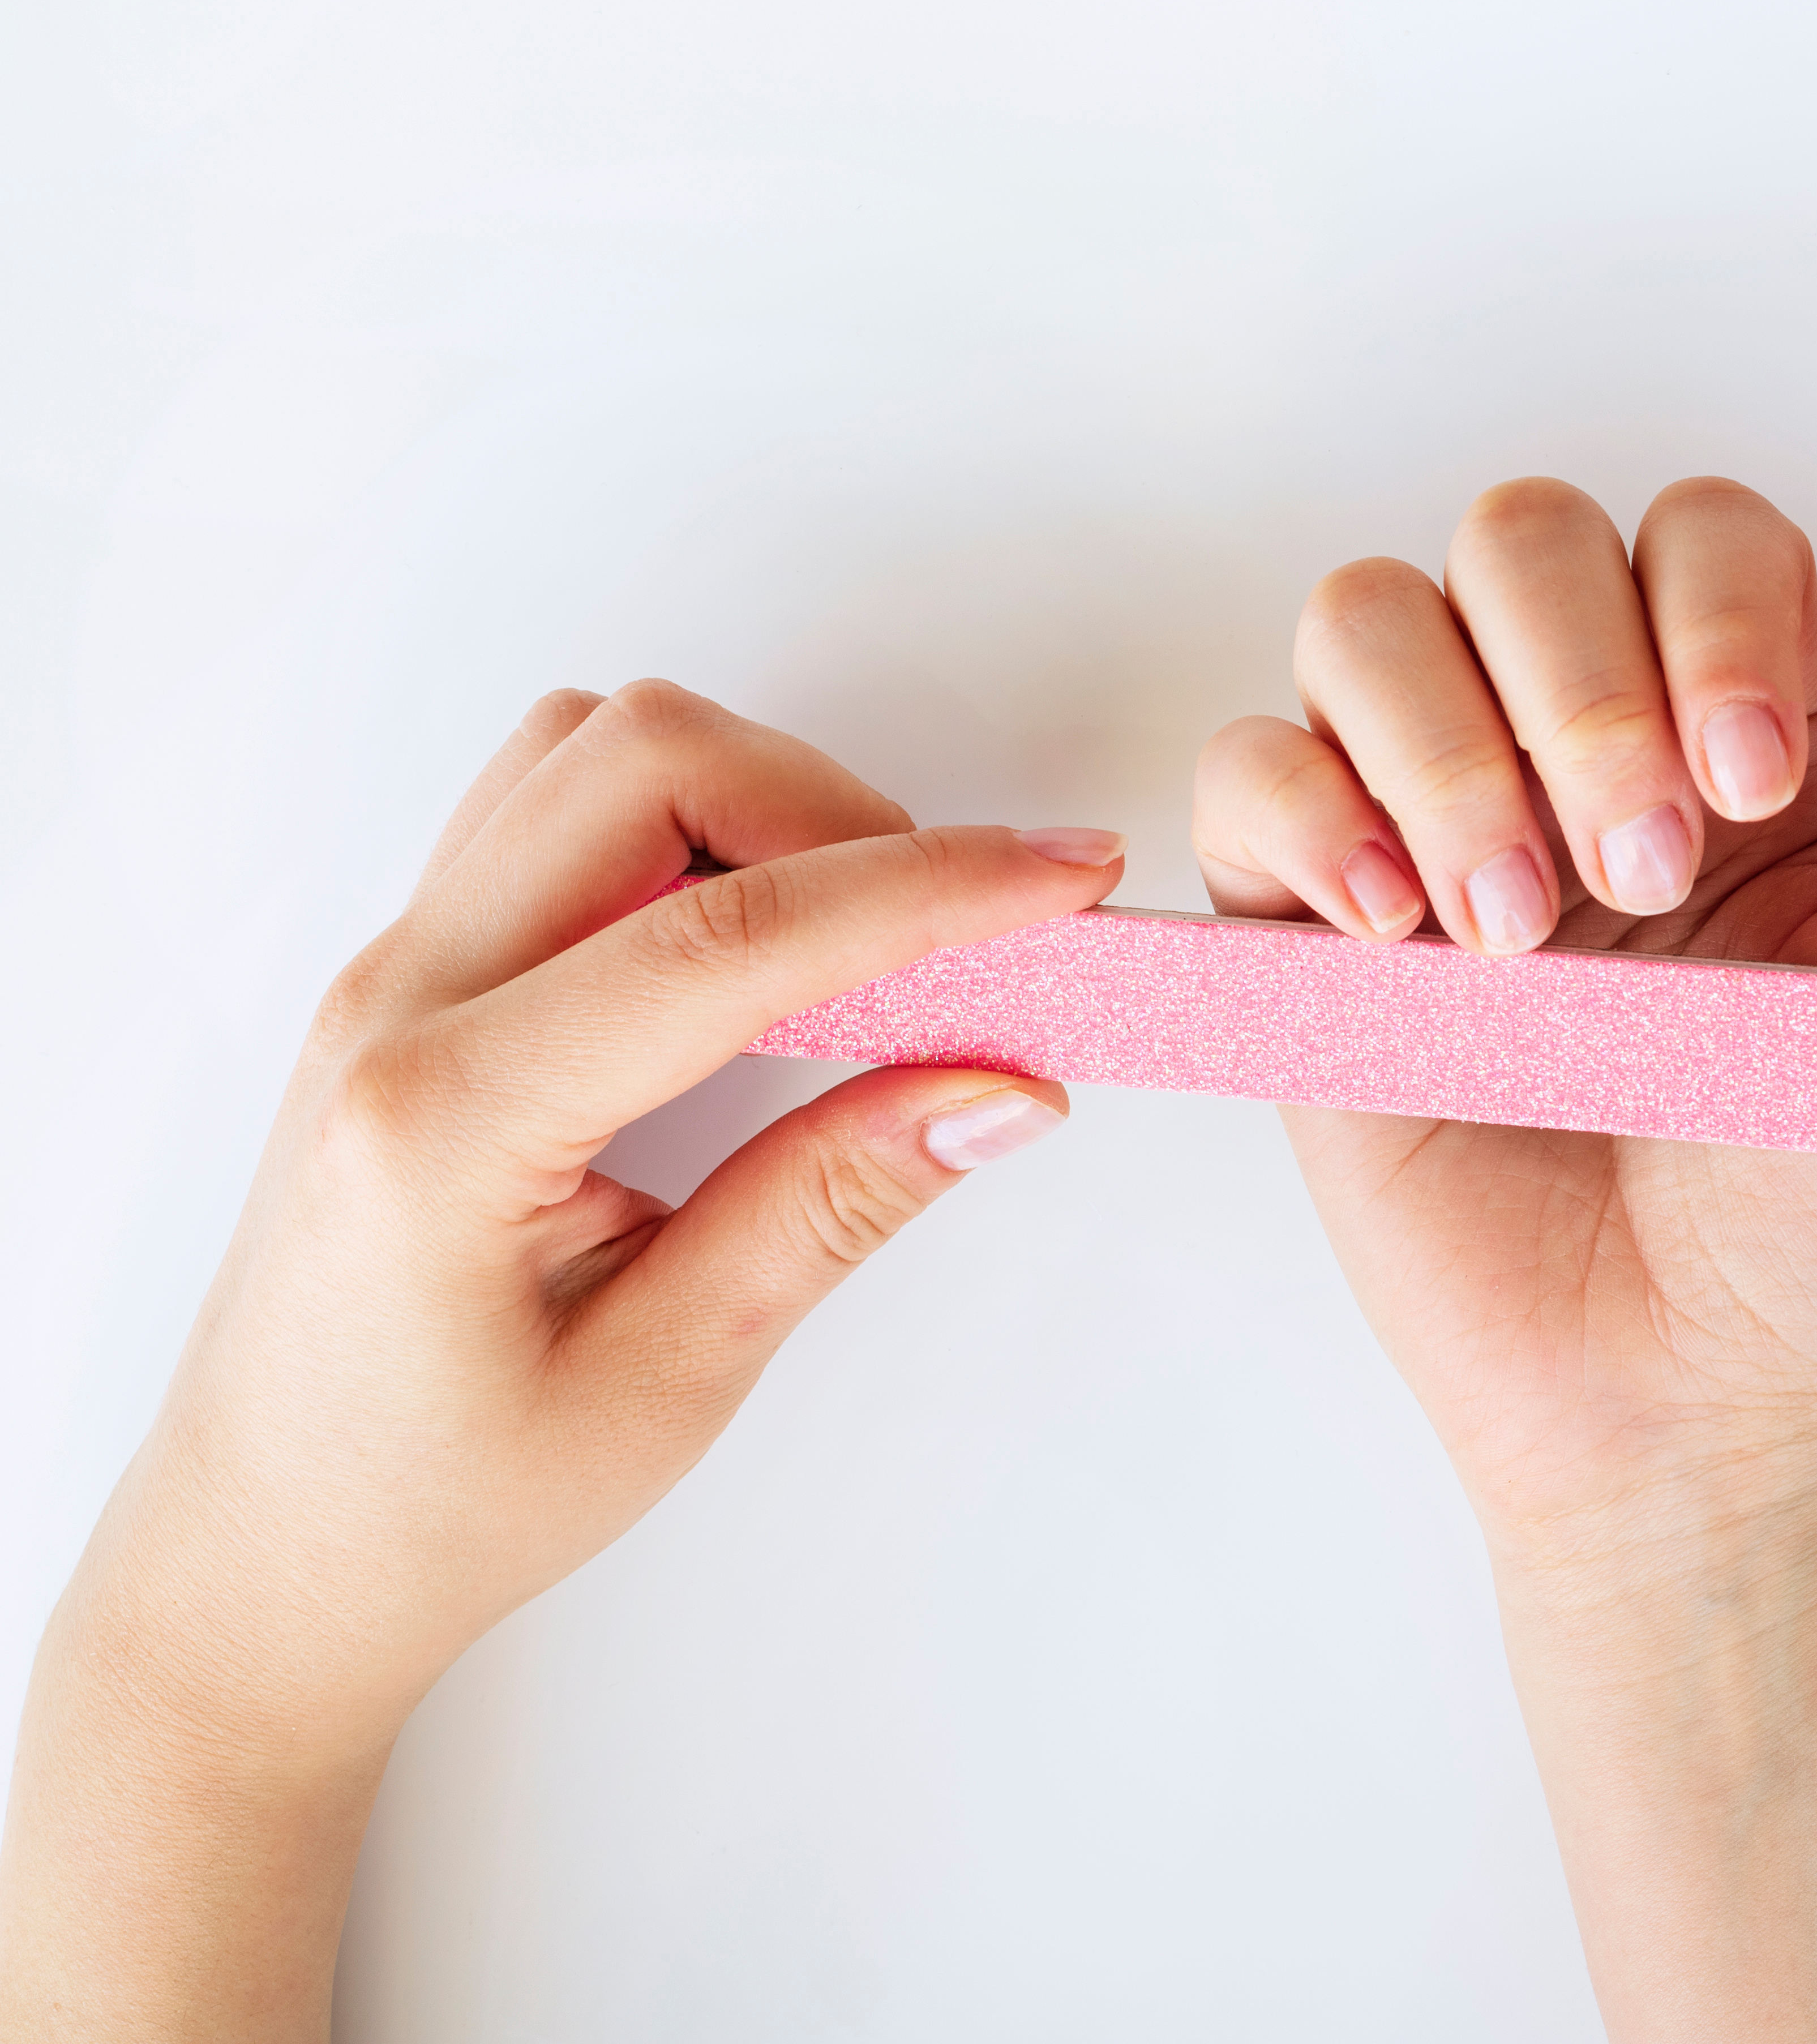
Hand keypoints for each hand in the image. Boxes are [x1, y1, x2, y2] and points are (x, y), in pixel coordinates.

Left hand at [0, 680, 1121, 2040]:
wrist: (259, 1558)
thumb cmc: (433, 1502)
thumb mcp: (666, 1379)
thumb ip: (832, 1205)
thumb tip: (1002, 1086)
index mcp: (443, 1122)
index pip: (725, 937)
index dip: (924, 888)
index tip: (1064, 872)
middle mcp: (394, 1007)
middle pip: (642, 759)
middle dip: (838, 809)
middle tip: (962, 930)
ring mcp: (389, 973)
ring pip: (591, 751)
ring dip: (756, 802)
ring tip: (860, 943)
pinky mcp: (411, 973)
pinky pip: (553, 807)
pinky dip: (689, 828)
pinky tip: (757, 949)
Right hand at [1193, 478, 1816, 1534]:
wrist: (1715, 1401)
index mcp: (1758, 727)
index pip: (1702, 533)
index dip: (1716, 609)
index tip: (1754, 779)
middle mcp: (1591, 743)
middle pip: (1521, 533)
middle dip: (1579, 680)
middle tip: (1643, 868)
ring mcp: (1440, 824)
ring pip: (1368, 615)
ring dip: (1445, 745)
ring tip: (1523, 929)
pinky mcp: (1313, 932)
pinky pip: (1241, 770)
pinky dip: (1305, 812)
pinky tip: (1403, 934)